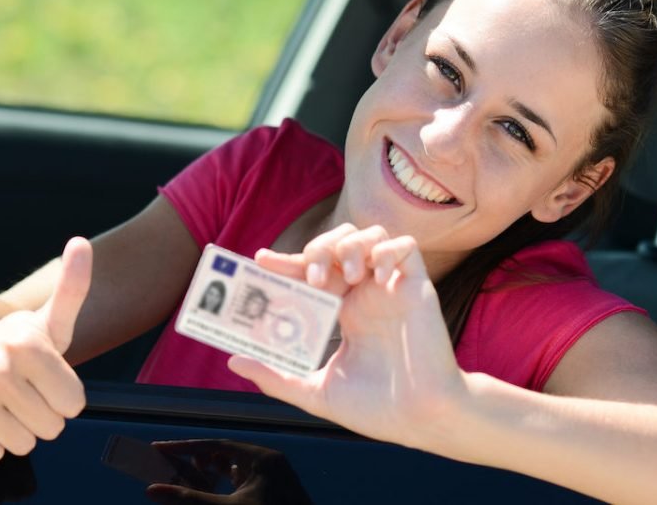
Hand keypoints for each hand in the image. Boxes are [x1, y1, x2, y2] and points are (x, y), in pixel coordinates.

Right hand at [0, 237, 91, 463]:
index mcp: (27, 344)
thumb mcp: (50, 319)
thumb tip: (81, 242)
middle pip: (51, 428)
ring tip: (7, 404)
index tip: (50, 380)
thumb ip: (73, 286)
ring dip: (20, 431)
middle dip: (45, 416)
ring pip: (23, 444)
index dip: (66, 397)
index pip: (74, 404)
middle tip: (27, 393)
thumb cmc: (17, 341)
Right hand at [146, 439, 311, 504]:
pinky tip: (214, 490)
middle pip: (226, 454)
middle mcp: (270, 462)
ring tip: (192, 478)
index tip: (161, 449)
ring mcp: (275, 477)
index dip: (187, 448)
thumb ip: (189, 499)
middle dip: (199, 460)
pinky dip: (227, 484)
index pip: (216, 445)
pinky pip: (246, 480)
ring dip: (213, 472)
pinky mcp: (275, 491)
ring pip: (236, 467)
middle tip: (175, 466)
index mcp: (262, 458)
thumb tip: (152, 491)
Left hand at [234, 225, 468, 451]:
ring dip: (350, 245)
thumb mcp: (316, 392)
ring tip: (344, 275)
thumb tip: (233, 362)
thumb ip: (276, 377)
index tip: (260, 261)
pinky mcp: (417, 287)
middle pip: (337, 243)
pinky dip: (387, 250)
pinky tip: (376, 277)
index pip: (311, 272)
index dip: (286, 261)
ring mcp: (391, 288)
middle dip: (318, 248)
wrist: (423, 420)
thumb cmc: (377, 409)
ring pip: (370, 235)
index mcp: (343, 312)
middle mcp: (366, 294)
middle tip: (310, 275)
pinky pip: (405, 246)